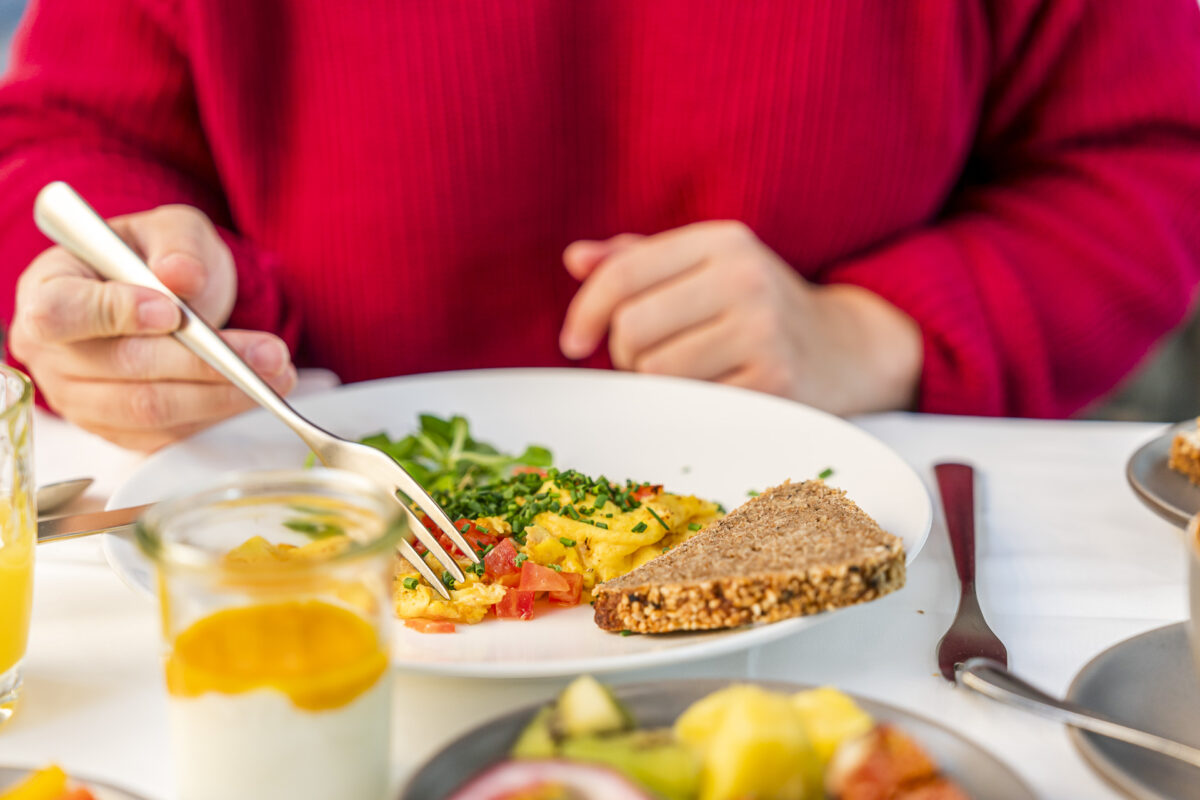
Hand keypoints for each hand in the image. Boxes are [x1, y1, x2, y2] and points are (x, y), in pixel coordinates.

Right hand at [8, 204, 295, 450]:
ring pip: (151, 409)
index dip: (114, 314)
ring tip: (277, 374)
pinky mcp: (118, 430)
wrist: (168, 296)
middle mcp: (54, 353)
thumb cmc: (156, 258)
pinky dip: (217, 415)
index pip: (60, 313)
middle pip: (123, 368)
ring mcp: (83, 399)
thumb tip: (180, 275)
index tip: (173, 312)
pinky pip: (168, 434)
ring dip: (222, 396)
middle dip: (204, 363)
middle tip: (268, 353)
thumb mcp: (171, 230)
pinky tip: (256, 394)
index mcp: (48, 289)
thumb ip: (176, 244)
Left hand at [559, 221, 921, 414]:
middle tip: (650, 358)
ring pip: (655, 371)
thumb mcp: (706, 266)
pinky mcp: (775, 382)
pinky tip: (713, 392)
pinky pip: (691, 403)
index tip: (573, 343)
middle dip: (626, 352)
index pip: (624, 274)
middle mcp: (744, 277)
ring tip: (686, 373)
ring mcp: (763, 330)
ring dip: (655, 383)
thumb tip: (574, 259)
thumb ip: (638, 259)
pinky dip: (689, 404)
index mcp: (722, 240)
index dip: (585, 312)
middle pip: (632, 328)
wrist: (847, 349)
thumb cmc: (756, 306)